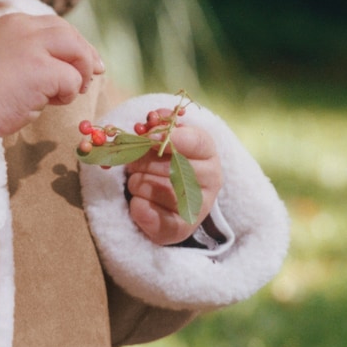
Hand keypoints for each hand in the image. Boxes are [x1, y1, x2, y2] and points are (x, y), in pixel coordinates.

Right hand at [0, 13, 104, 136]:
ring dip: (79, 73)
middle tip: (94, 74)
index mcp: (12, 24)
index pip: (53, 25)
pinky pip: (71, 79)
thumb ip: (27, 55)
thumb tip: (64, 68)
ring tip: (67, 93)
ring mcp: (32, 46)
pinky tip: (47, 103)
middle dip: (85, 53)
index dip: (73, 42)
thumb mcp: (0, 60)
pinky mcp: (41, 69)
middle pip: (68, 32)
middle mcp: (24, 28)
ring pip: (76, 50)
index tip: (84, 59)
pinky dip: (67, 93)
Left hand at [124, 108, 221, 245]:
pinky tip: (142, 203)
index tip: (150, 137)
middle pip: (166, 164)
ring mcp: (199, 206)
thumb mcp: (163, 137)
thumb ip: (157, 124)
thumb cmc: (164, 159)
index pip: (196, 141)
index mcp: (207, 152)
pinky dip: (135, 205)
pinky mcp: (181, 229)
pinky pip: (143, 210)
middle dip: (140, 161)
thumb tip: (152, 117)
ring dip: (136, 181)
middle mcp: (210, 179)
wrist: (170, 198)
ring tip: (142, 181)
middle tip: (136, 164)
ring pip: (149, 186)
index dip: (170, 137)